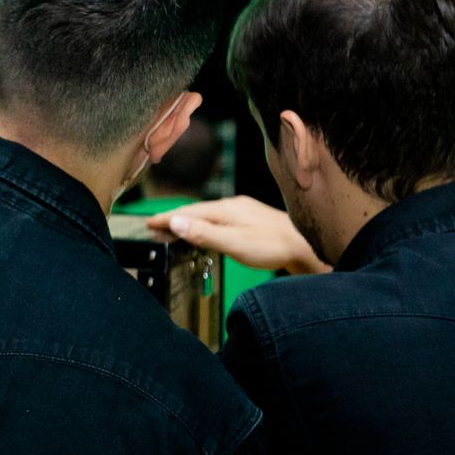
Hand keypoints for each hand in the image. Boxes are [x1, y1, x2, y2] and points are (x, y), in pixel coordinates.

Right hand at [147, 196, 330, 275]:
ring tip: (175, 231)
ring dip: (190, 223)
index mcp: (225, 210)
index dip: (166, 219)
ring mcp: (244, 213)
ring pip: (209, 216)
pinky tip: (209, 233)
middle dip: (175, 220)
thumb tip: (175, 222)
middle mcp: (233, 207)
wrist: (307, 247)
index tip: (148, 223)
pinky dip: (206, 226)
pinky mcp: (252, 222)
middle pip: (197, 212)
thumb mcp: (233, 243)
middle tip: (155, 228)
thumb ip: (203, 233)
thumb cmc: (272, 247)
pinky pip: (221, 221)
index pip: (187, 212)